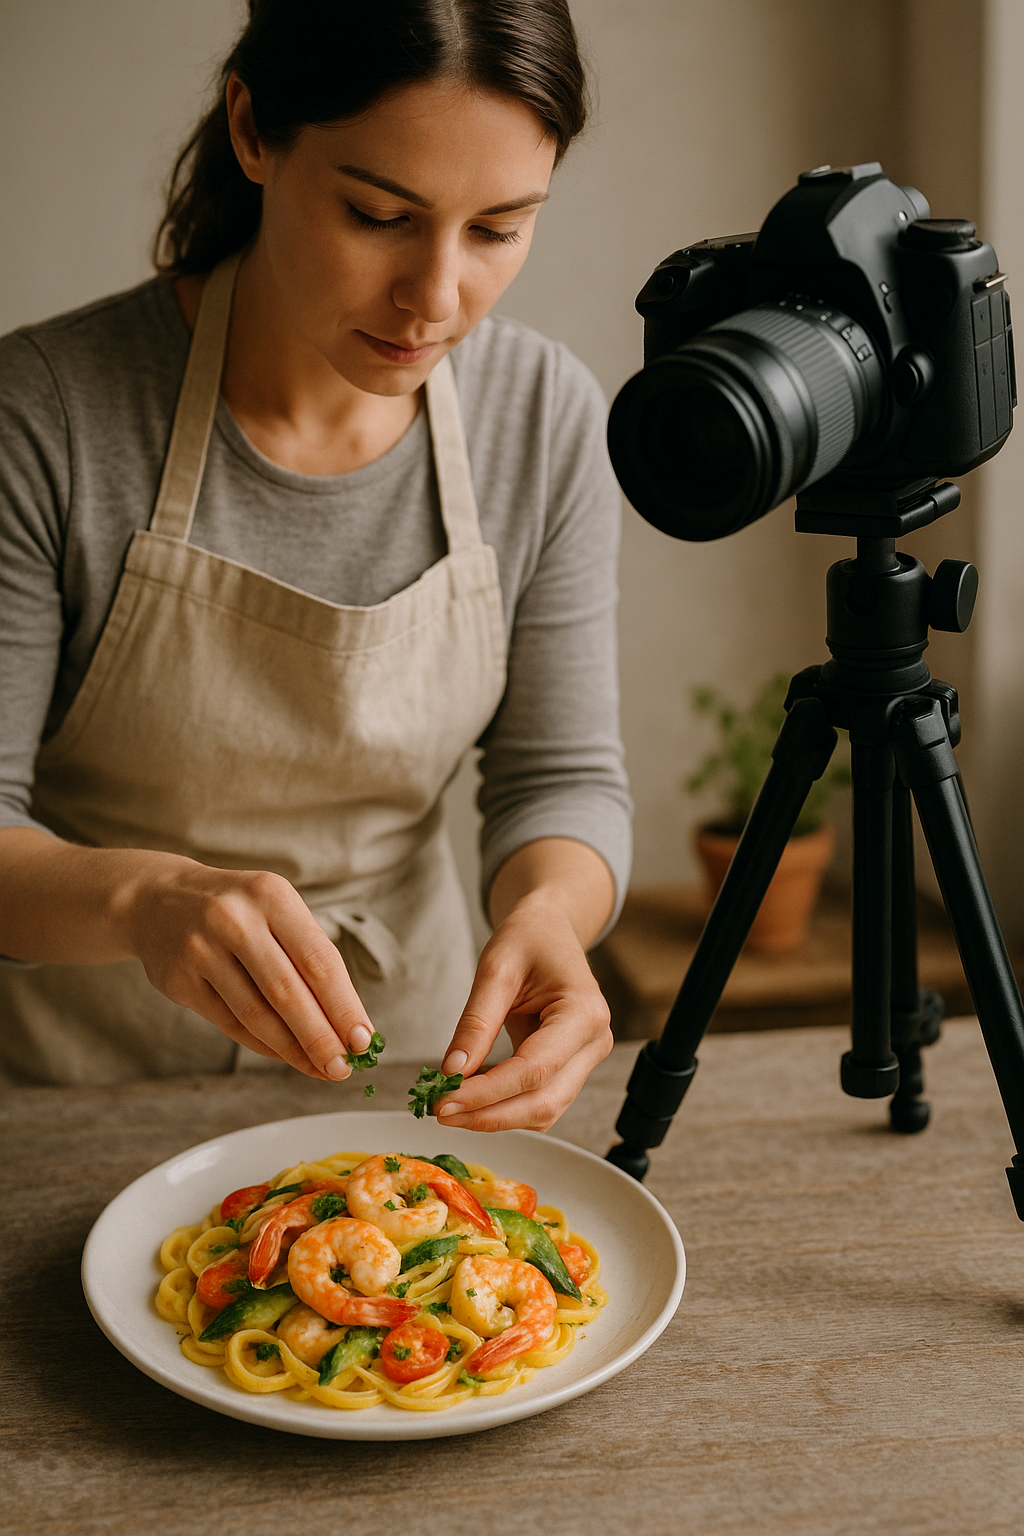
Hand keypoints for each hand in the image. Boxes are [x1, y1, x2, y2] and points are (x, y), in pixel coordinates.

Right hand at [120, 852, 373, 1079]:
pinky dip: (264, 1044)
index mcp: (271, 896)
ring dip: (294, 1049)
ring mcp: (201, 949)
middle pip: (287, 992)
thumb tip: (350, 1023)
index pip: (318, 960)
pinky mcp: (179, 980)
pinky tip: (287, 1055)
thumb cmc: (239, 911)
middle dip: (321, 1036)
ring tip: (322, 1068)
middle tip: (344, 1068)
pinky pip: (230, 1023)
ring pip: (257, 1014)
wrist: (157, 900)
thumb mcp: (276, 909)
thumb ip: (309, 956)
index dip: (344, 1005)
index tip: (365, 1040)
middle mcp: (235, 919)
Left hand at [434, 876, 613, 1132]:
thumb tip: (452, 1072)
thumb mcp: (495, 969)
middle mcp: (595, 1042)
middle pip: (544, 1101)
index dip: (487, 1093)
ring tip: (449, 1107)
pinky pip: (540, 1098)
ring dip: (496, 1116)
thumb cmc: (528, 938)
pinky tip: (470, 1096)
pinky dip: (504, 1105)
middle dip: (490, 1115)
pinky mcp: (571, 1066)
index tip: (445, 1101)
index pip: (534, 1070)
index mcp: (584, 1013)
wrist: (550, 929)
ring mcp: (587, 1057)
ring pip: (544, 1110)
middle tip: (440, 1111)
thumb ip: (476, 1023)